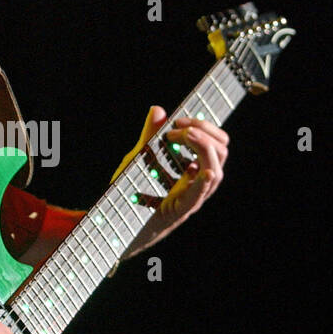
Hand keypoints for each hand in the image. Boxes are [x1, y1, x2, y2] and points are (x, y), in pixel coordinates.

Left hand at [123, 106, 228, 256]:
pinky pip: (196, 198)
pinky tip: (202, 172)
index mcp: (193, 171)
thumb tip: (158, 109)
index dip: (205, 126)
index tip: (180, 118)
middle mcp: (196, 185)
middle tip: (177, 126)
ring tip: (183, 135)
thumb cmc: (128, 192)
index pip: (216, 144)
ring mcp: (189, 199)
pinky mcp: (176, 212)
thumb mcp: (139, 157)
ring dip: (203, 148)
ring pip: (215, 173)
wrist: (111, 224)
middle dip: (205, 131)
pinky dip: (201, 185)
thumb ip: (150, 135)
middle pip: (221, 153)